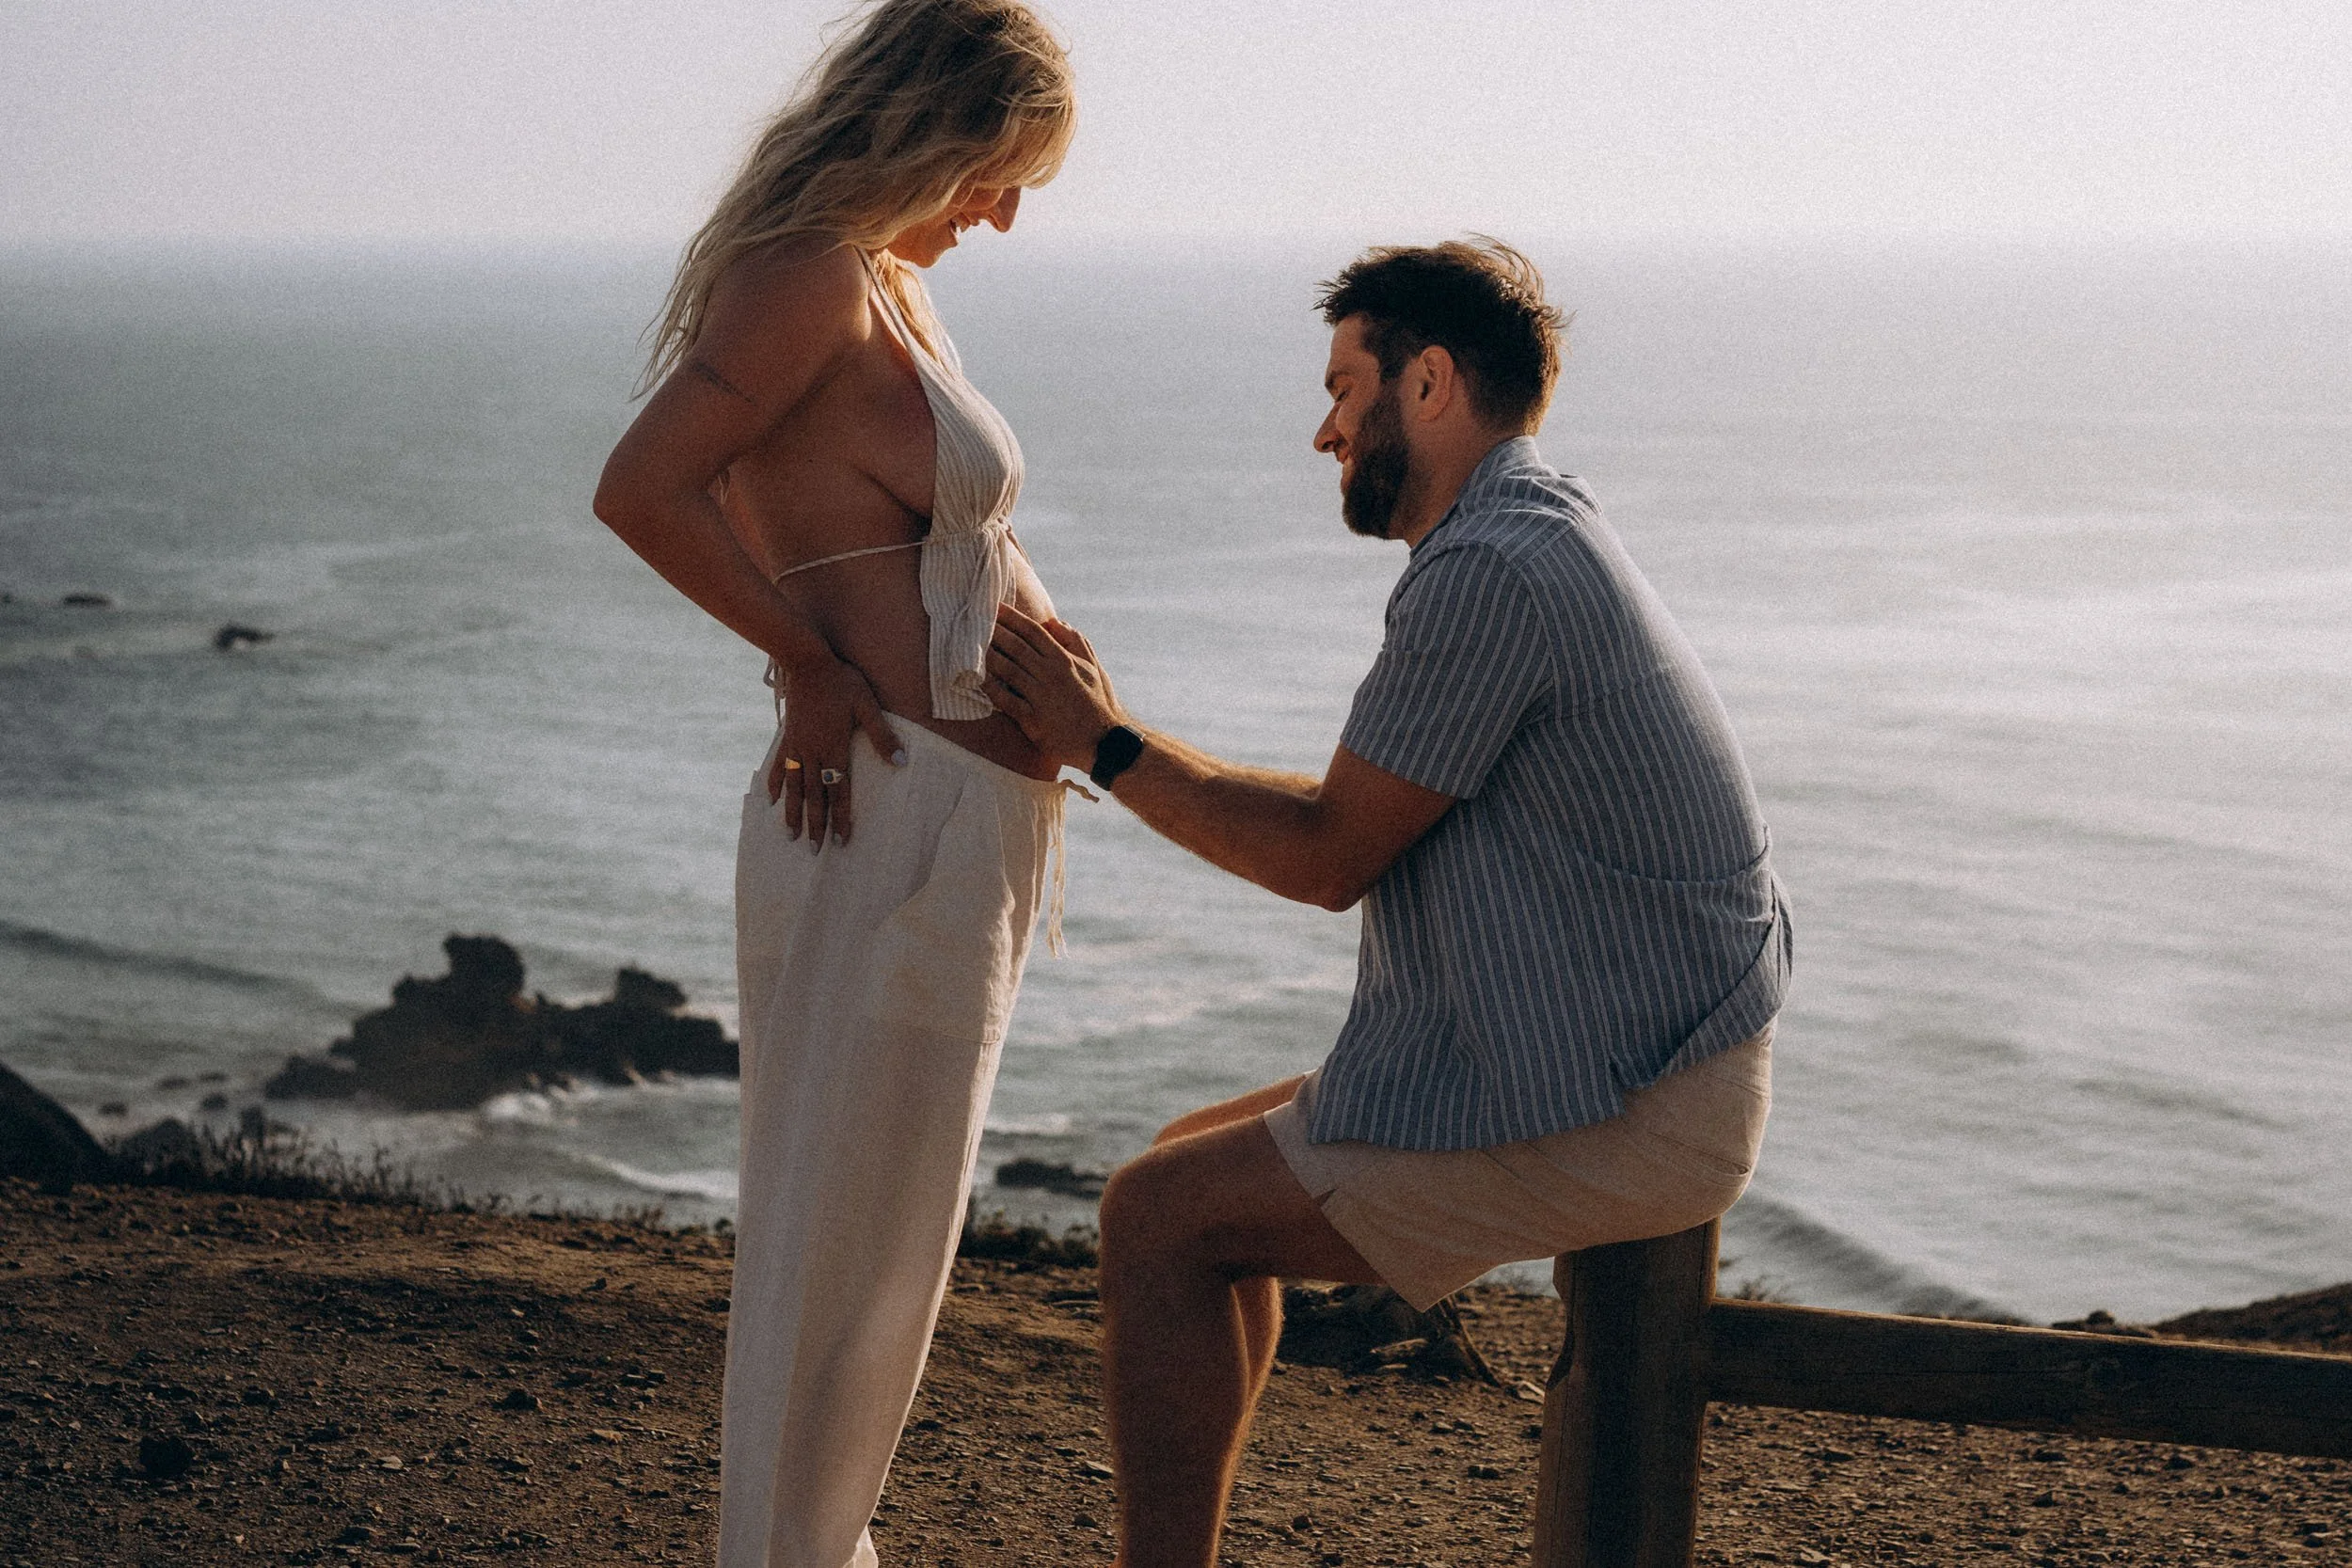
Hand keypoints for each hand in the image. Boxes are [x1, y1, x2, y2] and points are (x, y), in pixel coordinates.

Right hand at [769, 654, 905, 845]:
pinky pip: (779, 766)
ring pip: (794, 787)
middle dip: (816, 824)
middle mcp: (813, 754)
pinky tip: (770, 800)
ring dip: (793, 812)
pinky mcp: (787, 738)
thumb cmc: (842, 682)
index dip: (841, 817)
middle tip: (814, 851)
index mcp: (835, 749)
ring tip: (790, 835)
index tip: (841, 841)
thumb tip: (901, 762)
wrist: (807, 662)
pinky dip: (775, 784)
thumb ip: (883, 736)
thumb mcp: (867, 705)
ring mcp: (796, 747)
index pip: (840, 791)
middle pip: (815, 796)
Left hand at [986, 605, 1126, 771]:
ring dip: (988, 656)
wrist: (1104, 743)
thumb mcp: (1094, 669)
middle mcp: (1051, 675)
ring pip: (1008, 670)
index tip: (994, 607)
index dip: (1012, 618)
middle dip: (994, 631)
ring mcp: (1041, 697)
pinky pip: (1007, 701)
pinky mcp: (1033, 720)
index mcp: (1065, 660)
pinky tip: (977, 680)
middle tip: (975, 620)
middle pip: (1016, 647)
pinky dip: (991, 689)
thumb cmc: (1098, 703)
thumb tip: (1054, 622)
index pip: (1033, 632)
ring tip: (969, 646)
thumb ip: (1076, 642)